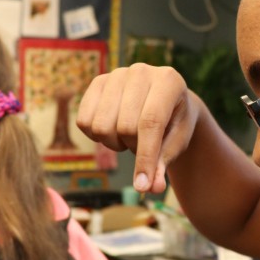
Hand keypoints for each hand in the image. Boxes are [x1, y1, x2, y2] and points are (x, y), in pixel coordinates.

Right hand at [76, 64, 199, 193]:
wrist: (165, 100)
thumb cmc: (174, 123)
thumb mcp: (176, 143)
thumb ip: (163, 164)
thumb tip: (150, 188)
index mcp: (169, 81)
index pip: (151, 123)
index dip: (145, 158)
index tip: (142, 186)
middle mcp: (141, 71)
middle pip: (125, 127)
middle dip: (134, 148)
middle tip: (143, 143)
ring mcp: (117, 74)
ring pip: (101, 126)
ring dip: (115, 142)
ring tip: (130, 135)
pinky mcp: (97, 82)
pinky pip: (84, 121)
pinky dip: (96, 136)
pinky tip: (113, 128)